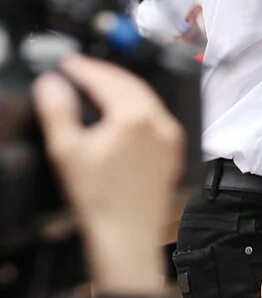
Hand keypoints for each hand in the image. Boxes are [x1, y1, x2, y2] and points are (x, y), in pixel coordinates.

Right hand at [34, 56, 183, 295]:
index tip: (69, 63)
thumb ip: (58, 112)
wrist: (127, 234)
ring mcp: (170, 137)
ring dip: (122, 88)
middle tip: (82, 69)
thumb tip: (52, 83)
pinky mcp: (174, 150)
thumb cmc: (100, 200)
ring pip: (147, 99)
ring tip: (98, 85)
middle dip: (105, 74)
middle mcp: (160, 122)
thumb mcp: (67, 152)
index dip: (85, 68)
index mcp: (135, 118)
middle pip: (131, 84)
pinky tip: (121, 112)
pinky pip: (156, 116)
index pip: (108, 79)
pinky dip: (137, 106)